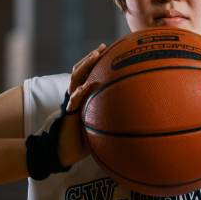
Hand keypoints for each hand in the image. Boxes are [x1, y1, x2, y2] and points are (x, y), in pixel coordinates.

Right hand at [57, 43, 106, 166]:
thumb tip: (134, 111)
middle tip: (103, 47)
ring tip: (95, 55)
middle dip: (91, 57)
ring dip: (85, 65)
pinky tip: (89, 86)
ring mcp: (71, 102)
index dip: (96, 62)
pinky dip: (81, 91)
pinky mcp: (68, 112)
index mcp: (83, 96)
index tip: (110, 50)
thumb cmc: (84, 140)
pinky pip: (74, 99)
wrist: (66, 152)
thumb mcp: (101, 123)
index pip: (88, 74)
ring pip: (75, 78)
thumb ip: (111, 115)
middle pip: (81, 70)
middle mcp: (76, 95)